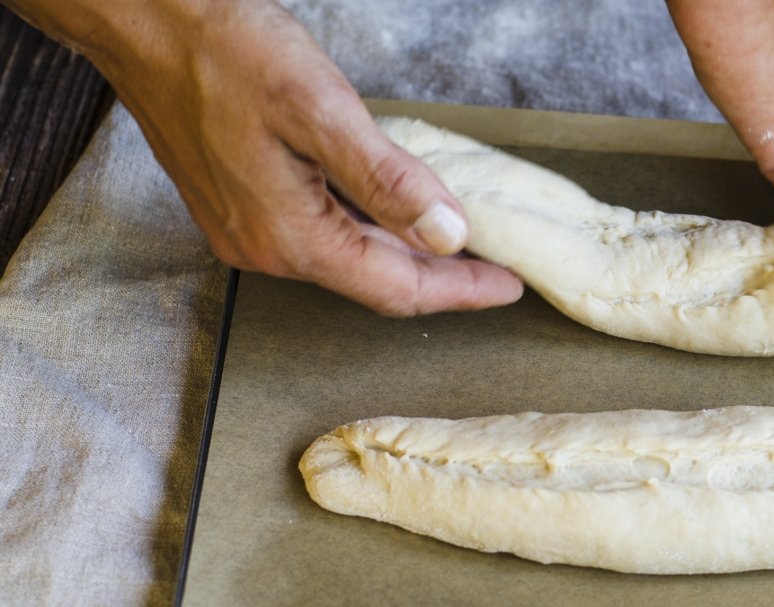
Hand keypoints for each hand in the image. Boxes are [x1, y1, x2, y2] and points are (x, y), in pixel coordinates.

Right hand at [10, 0, 522, 314]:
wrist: (143, 20)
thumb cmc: (224, 52)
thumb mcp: (320, 110)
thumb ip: (388, 181)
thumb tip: (448, 234)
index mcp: (291, 237)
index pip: (398, 289)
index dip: (461, 292)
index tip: (508, 286)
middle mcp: (267, 248)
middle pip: (375, 280)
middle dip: (441, 275)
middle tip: (495, 265)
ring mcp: (248, 230)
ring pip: (349, 257)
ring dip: (405, 252)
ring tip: (459, 240)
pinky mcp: (240, 206)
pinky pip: (321, 232)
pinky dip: (368, 227)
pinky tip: (393, 209)